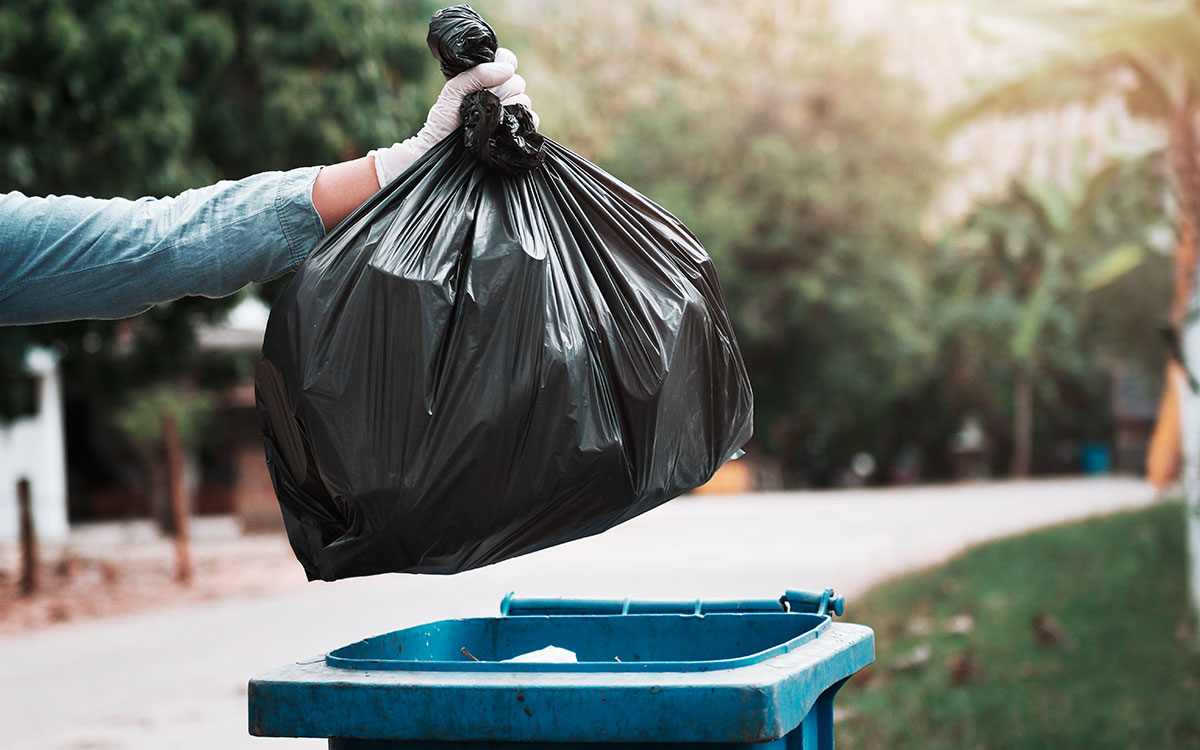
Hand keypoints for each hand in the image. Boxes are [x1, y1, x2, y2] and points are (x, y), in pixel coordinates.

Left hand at [369, 48, 537, 186]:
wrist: (440, 151)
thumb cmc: (443, 121)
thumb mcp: (453, 91)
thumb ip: (475, 74)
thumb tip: (506, 70)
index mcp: (487, 80)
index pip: (507, 60)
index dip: (506, 63)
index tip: (496, 75)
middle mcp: (501, 95)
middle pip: (518, 81)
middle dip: (503, 90)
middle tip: (485, 102)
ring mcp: (510, 114)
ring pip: (524, 100)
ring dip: (510, 107)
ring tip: (491, 118)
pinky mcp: (516, 132)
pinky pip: (532, 120)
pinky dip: (523, 122)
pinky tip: (506, 127)